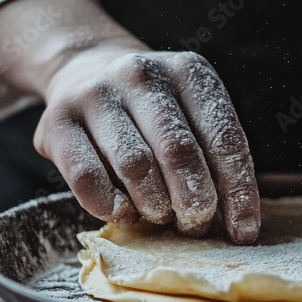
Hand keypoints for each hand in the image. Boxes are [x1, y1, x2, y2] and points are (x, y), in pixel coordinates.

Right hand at [35, 48, 259, 243]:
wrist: (83, 69)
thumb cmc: (150, 109)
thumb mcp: (189, 111)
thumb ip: (211, 155)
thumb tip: (237, 223)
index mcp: (188, 71)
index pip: (224, 138)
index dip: (238, 191)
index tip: (243, 232)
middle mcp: (141, 75)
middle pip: (179, 152)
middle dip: (194, 202)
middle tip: (195, 226)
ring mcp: (96, 94)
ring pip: (135, 166)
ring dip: (153, 206)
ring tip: (159, 216)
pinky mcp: (57, 121)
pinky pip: (86, 177)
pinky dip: (110, 205)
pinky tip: (122, 212)